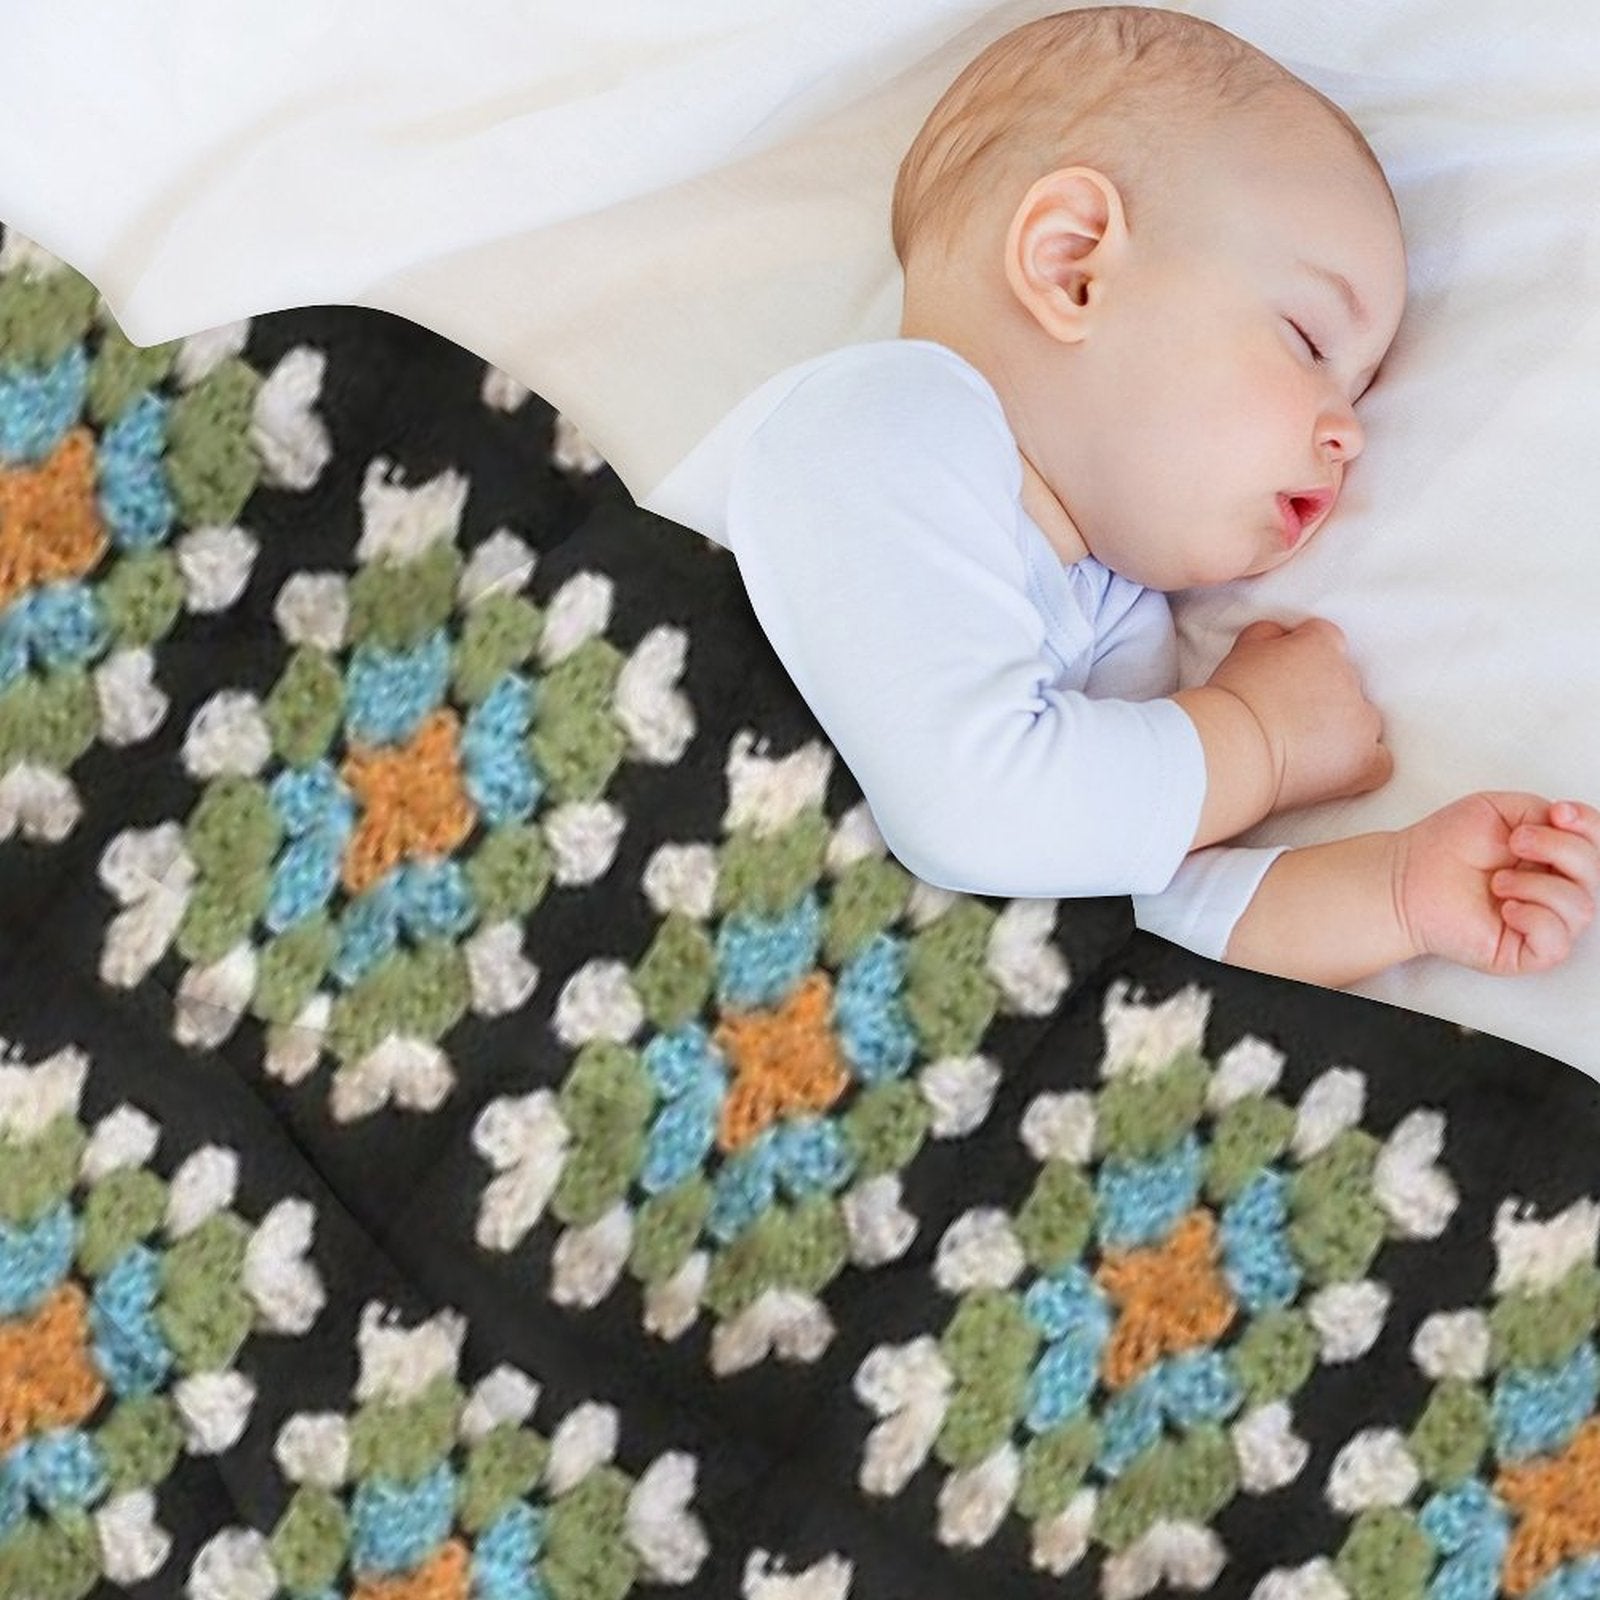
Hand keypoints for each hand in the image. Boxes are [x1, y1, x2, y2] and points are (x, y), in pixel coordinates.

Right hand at [1206, 618, 1390, 813]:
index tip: (1286, 679)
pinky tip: (1338, 770)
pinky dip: (1363, 765)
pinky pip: (1379, 761)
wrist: (1232, 748)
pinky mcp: (1364, 761)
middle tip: (1287, 717)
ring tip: (1304, 748)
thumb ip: (1270, 635)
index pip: (1326, 641)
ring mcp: (1361, 721)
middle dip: (1323, 697)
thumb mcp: (1243, 649)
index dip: (1304, 660)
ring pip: (1363, 720)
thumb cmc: (1230, 701)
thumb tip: (1282, 636)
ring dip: (1342, 730)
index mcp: (1322, 645)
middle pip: (1346, 682)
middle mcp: (1349, 678)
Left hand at [1394, 794, 1599, 974]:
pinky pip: (1557, 943)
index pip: (1597, 845)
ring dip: (1537, 886)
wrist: (1405, 877)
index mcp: (1554, 857)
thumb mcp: (1499, 810)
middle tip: (1515, 842)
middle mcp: (1555, 890)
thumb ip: (1542, 811)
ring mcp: (1543, 922)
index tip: (1558, 813)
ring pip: (1581, 908)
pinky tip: (1505, 908)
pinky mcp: (1525, 952)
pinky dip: (1535, 919)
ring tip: (1497, 881)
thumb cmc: (1445, 846)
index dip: (1589, 826)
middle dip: (1560, 849)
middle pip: (1596, 873)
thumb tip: (1569, 824)